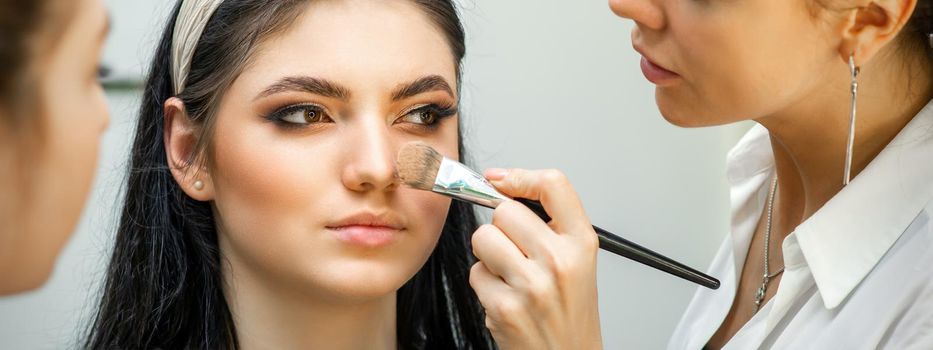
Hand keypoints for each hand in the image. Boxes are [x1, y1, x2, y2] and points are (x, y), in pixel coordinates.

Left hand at [469, 168, 601, 349]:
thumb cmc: (570, 313)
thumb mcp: (579, 261)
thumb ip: (550, 225)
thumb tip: (501, 184)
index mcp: (582, 244)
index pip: (554, 185)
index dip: (520, 176)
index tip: (501, 180)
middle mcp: (560, 262)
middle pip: (505, 211)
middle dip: (501, 228)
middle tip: (515, 250)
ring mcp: (532, 286)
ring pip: (483, 238)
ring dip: (488, 256)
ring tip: (510, 275)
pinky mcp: (505, 308)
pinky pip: (476, 274)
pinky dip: (485, 285)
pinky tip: (506, 298)